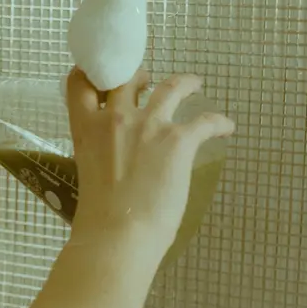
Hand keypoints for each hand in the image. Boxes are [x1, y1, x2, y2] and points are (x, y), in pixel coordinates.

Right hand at [66, 68, 234, 257]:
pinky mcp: (178, 139)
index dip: (91, 74)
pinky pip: (205, 120)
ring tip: (193, 83)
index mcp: (85, 129)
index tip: (102, 76)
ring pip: (170, 87)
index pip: (80, 85)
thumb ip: (99, 154)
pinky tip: (226, 127)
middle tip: (147, 81)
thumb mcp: (87, 172)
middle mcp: (115, 118)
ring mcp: (148, 125)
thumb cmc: (98, 217)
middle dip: (138, 75)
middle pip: (126, 79)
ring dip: (184, 82)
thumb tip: (115, 163)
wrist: (118, 233)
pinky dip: (218, 122)